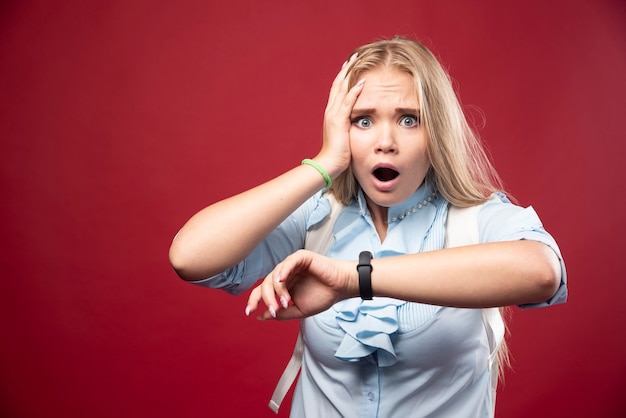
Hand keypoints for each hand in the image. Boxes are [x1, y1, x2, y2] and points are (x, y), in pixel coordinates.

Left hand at [245, 250, 356, 319]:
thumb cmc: (323, 296)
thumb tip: (261, 316)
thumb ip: (281, 314)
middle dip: (267, 299)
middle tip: (274, 311)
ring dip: (277, 291)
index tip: (249, 312)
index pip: (263, 290)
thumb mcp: (299, 310)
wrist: (341, 288)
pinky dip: (283, 270)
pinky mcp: (301, 257)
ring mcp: (292, 265)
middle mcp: (285, 274)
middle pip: (265, 284)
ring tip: (286, 302)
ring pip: (275, 274)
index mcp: (283, 286)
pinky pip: (288, 262)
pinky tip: (282, 280)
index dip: (254, 300)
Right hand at [314, 53, 365, 178]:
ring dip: (349, 74)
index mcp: (332, 114)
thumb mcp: (344, 135)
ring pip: (341, 89)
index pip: (337, 91)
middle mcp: (331, 111)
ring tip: (357, 61)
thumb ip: (348, 126)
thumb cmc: (338, 153)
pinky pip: (347, 102)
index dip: (343, 77)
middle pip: (338, 84)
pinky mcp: (339, 121)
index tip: (350, 66)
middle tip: (354, 56)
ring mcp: (334, 115)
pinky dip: (354, 91)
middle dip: (346, 70)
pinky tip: (362, 82)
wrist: (329, 163)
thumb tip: (357, 123)